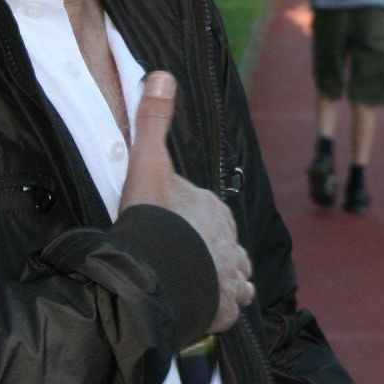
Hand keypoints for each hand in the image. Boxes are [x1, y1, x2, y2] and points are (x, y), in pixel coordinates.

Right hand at [120, 71, 253, 333]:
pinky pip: (225, 310)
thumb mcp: (148, 164)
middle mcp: (231, 241)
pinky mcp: (223, 309)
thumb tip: (163, 74)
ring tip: (200, 286)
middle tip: (182, 259)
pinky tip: (200, 310)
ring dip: (221, 281)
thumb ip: (154, 121)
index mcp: (215, 208)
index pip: (210, 212)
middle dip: (210, 251)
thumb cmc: (152, 219)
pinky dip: (216, 310)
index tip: (173, 227)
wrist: (156, 271)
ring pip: (234, 277)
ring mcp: (230, 276)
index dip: (193, 220)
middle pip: (224, 245)